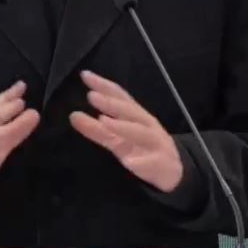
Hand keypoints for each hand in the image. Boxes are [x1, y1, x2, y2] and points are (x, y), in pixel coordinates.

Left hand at [69, 70, 183, 192]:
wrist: (174, 171)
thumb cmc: (143, 148)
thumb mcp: (118, 139)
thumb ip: (96, 128)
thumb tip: (73, 116)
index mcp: (137, 116)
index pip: (120, 97)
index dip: (104, 85)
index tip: (85, 75)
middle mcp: (147, 125)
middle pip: (130, 111)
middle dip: (112, 103)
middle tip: (92, 96)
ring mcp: (156, 144)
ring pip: (141, 133)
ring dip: (123, 126)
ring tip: (104, 122)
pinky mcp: (161, 165)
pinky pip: (151, 162)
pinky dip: (141, 162)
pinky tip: (129, 163)